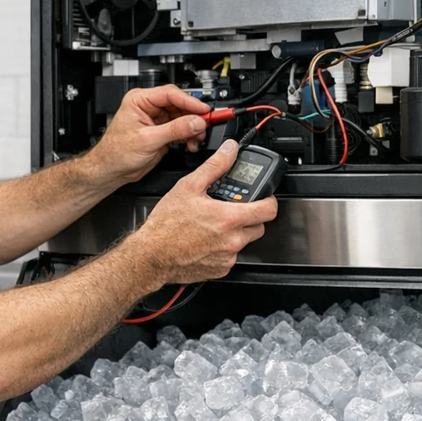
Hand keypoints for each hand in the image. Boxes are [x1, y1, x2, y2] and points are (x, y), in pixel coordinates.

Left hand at [89, 85, 210, 183]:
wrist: (111, 170)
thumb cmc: (116, 153)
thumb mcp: (148, 140)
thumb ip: (174, 130)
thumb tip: (195, 122)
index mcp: (140, 100)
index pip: (170, 94)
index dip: (190, 102)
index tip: (204, 110)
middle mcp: (149, 107)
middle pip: (180, 105)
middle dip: (194, 116)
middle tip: (206, 125)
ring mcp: (157, 120)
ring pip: (184, 118)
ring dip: (194, 128)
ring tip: (197, 138)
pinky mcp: (163, 132)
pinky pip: (182, 130)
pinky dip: (190, 137)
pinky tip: (191, 144)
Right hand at [127, 140, 277, 284]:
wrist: (151, 256)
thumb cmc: (166, 225)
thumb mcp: (189, 186)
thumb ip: (215, 166)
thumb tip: (230, 150)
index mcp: (229, 218)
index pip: (269, 209)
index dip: (268, 200)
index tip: (263, 197)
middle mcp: (233, 240)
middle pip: (259, 226)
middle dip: (249, 216)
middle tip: (233, 209)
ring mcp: (227, 257)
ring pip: (244, 242)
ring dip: (235, 233)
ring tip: (214, 225)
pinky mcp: (220, 270)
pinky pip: (231, 256)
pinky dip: (223, 248)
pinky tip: (206, 240)